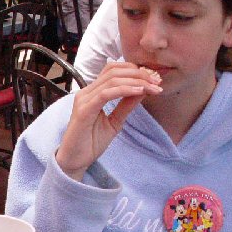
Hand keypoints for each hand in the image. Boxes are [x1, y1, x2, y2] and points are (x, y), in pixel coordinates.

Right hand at [56, 63, 161, 180]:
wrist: (75, 161)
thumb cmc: (91, 142)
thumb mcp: (115, 122)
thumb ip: (126, 105)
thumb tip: (143, 89)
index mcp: (92, 93)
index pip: (113, 70)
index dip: (134, 70)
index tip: (153, 79)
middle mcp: (86, 92)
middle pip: (114, 71)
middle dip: (139, 73)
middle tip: (157, 81)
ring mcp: (84, 100)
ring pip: (112, 80)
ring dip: (136, 81)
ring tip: (152, 87)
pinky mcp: (84, 110)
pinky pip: (106, 94)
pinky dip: (125, 90)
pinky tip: (139, 92)